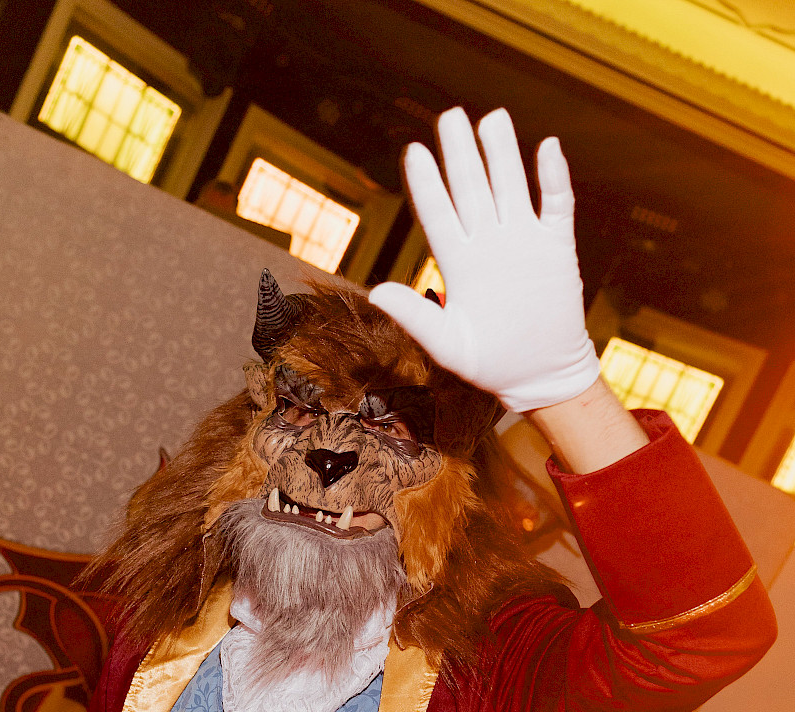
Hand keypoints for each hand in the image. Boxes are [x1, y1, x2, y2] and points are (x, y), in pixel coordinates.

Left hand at [369, 107, 599, 411]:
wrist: (540, 376)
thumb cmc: (489, 365)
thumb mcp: (447, 343)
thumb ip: (415, 315)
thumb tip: (375, 291)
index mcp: (459, 263)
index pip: (439, 213)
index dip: (428, 183)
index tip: (416, 152)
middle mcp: (488, 244)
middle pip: (472, 187)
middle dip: (461, 152)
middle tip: (451, 115)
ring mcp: (523, 241)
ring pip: (510, 185)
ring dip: (502, 153)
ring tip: (491, 118)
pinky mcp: (556, 247)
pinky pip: (556, 203)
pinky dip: (554, 177)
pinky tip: (546, 147)